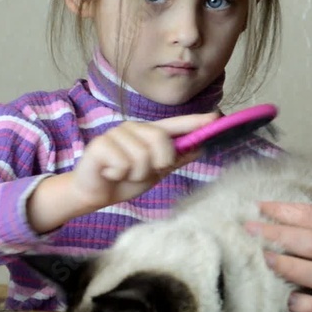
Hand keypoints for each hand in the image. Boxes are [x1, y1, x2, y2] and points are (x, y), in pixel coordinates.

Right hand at [67, 112, 219, 210]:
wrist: (95, 193)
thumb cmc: (125, 179)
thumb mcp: (156, 171)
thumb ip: (176, 159)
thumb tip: (200, 147)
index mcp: (150, 133)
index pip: (176, 125)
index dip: (195, 122)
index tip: (217, 118)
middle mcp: (134, 128)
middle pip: (161, 141)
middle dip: (157, 163)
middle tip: (142, 171)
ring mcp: (116, 134)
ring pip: (143, 156)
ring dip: (136, 174)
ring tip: (124, 173)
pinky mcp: (101, 145)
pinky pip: (124, 163)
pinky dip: (120, 174)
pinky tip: (110, 172)